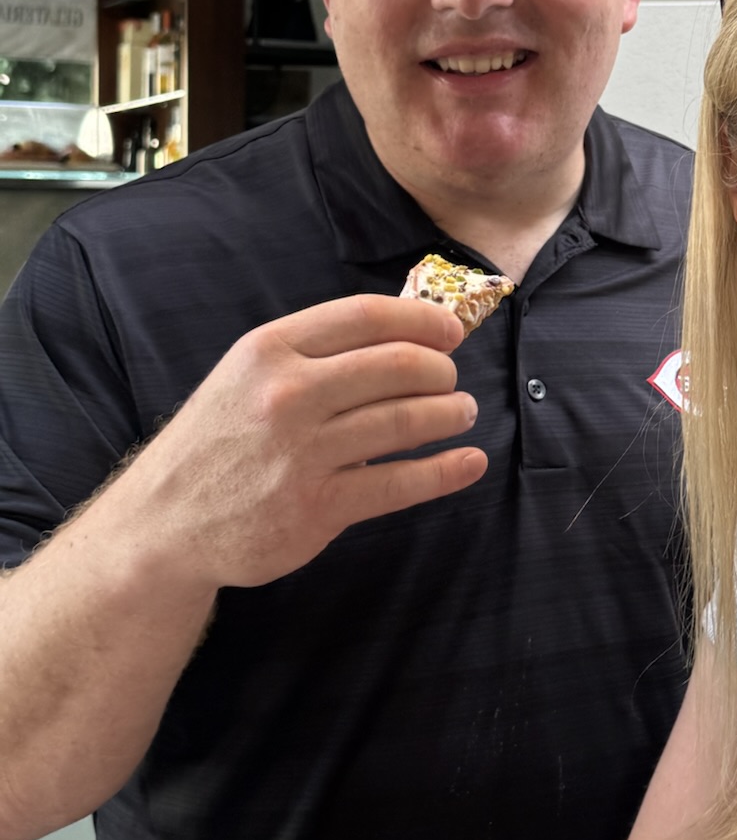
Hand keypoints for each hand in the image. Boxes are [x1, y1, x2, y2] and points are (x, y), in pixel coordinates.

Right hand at [101, 294, 486, 591]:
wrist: (163, 523)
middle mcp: (286, 395)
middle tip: (451, 381)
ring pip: (406, 421)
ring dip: (450, 414)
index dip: (422, 320)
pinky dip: (446, 471)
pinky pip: (400, 483)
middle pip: (397, 365)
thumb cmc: (219, 441)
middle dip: (440, 371)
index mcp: (270, 350)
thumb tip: (405, 331)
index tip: (451, 331)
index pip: (366, 316)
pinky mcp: (317, 506)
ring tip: (461, 413)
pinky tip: (468, 462)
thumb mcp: (249, 375)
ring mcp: (302, 453)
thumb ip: (314, 352)